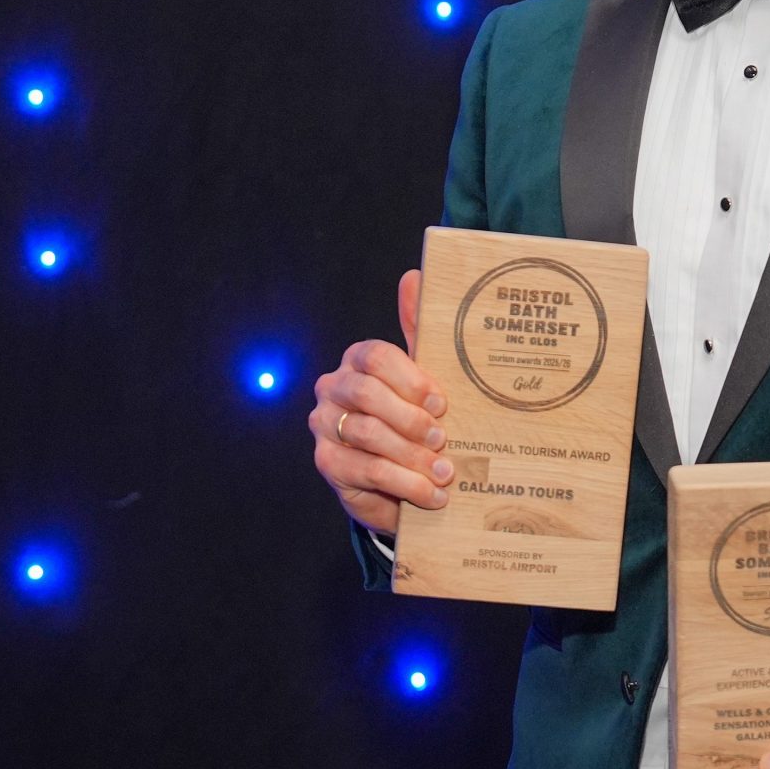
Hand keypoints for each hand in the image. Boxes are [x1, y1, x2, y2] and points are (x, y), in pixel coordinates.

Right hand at [309, 269, 451, 536]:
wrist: (401, 479)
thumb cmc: (415, 419)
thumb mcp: (425, 378)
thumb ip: (419, 329)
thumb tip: (414, 274)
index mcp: (358, 360)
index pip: (375, 356)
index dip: (409, 379)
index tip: (442, 402)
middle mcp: (333, 388)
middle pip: (366, 394)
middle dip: (409, 419)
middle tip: (443, 438)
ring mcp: (324, 425)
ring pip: (366, 434)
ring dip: (412, 456)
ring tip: (446, 472)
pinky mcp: (327, 464)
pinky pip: (366, 470)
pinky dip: (404, 484)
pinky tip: (432, 494)